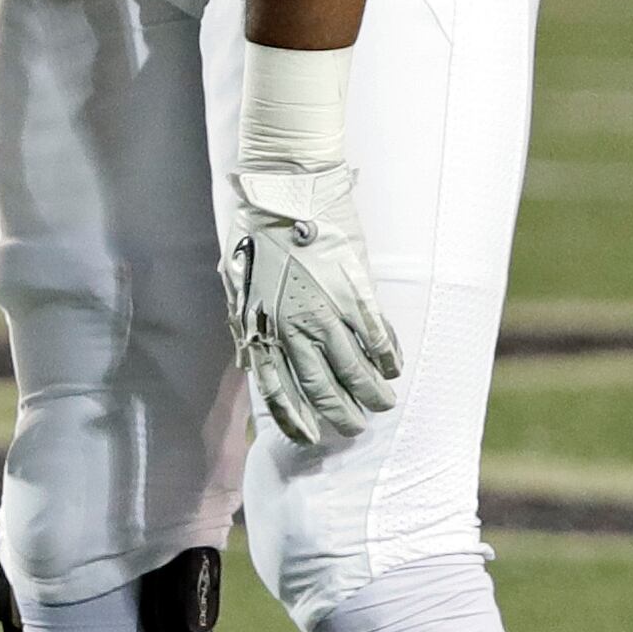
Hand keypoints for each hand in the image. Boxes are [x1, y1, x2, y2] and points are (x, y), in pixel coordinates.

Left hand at [224, 163, 401, 444]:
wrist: (283, 194)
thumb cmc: (254, 236)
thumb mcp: (238, 285)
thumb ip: (247, 324)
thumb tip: (249, 360)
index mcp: (261, 327)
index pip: (276, 390)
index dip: (293, 421)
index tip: (309, 438)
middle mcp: (293, 328)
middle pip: (321, 389)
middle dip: (342, 415)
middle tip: (355, 427)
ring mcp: (327, 313)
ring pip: (356, 371)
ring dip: (373, 394)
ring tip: (383, 404)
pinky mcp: (356, 294)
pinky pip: (377, 338)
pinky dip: (388, 357)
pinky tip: (394, 366)